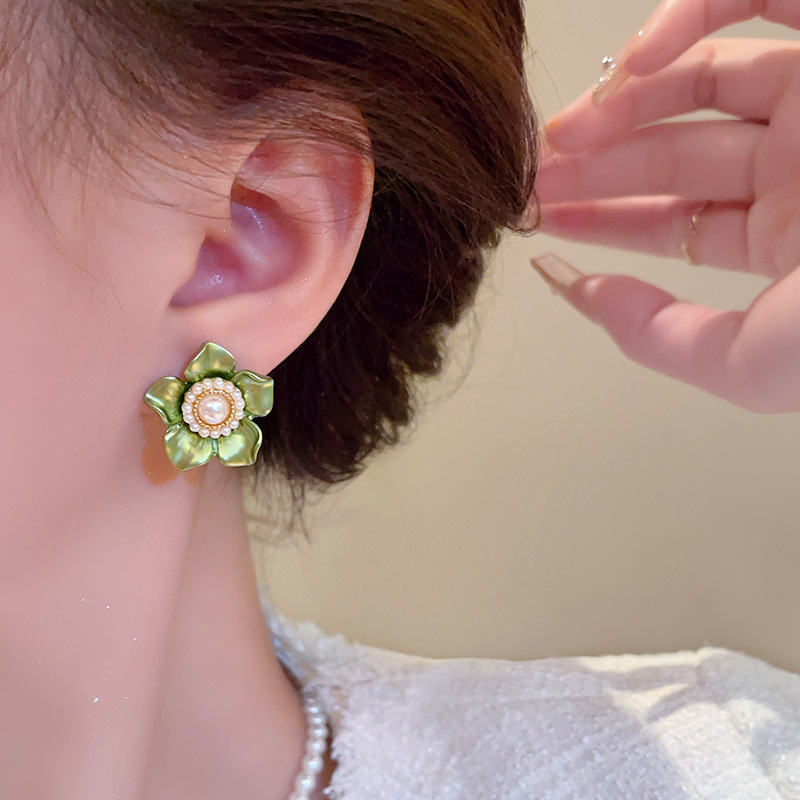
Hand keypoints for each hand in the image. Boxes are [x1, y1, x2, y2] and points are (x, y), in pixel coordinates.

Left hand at [536, 0, 799, 412]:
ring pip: (699, 81)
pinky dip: (684, 21)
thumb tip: (579, 294)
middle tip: (531, 174)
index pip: (672, 222)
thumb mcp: (754, 359)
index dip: (601, 219)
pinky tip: (630, 68)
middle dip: (596, 164)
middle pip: (673, 155)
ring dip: (620, 104)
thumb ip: (660, 339)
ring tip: (560, 136)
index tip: (539, 218)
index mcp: (787, 237)